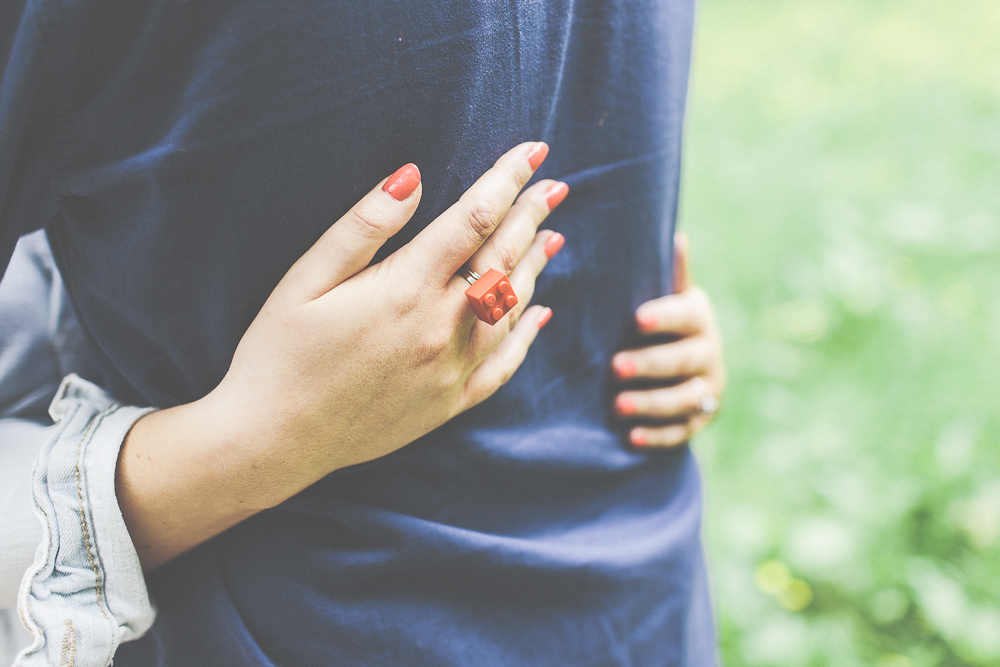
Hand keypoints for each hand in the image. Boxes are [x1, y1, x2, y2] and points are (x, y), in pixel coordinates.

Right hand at [117, 142, 567, 567]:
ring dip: (535, 267)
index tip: (534, 152)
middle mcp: (441, 328)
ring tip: (552, 236)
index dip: (508, 179)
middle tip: (557, 187)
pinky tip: (540, 313)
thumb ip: (365, 225)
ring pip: (512, 308)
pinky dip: (527, 334)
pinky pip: (505, 366)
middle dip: (532, 216)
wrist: (274, 441)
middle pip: (503, 259)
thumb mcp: (307, 278)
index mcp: (407, 289)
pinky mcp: (450, 404)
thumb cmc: (278, 353)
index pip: (475, 218)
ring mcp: (452, 369)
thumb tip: (413, 175)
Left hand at [610, 232, 724, 446]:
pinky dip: (656, 435)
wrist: (684, 368)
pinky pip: (680, 432)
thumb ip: (670, 274)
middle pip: (684, 360)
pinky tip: (630, 437)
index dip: (664, 317)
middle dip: (650, 364)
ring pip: (685, 400)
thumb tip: (678, 235)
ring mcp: (707, 390)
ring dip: (651, 404)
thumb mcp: (667, 298)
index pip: (686, 315)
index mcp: (698, 318)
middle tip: (615, 367)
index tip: (637, 319)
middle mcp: (709, 353)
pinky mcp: (698, 422)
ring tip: (618, 406)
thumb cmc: (661, 323)